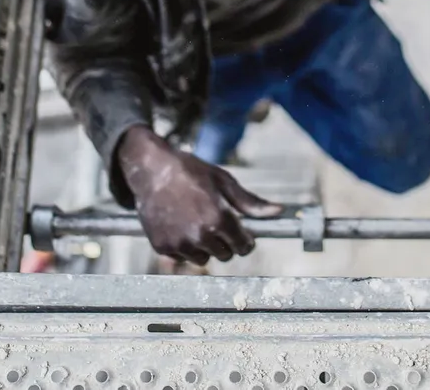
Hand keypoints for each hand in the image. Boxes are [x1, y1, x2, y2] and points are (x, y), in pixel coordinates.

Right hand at [116, 125, 281, 264]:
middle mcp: (200, 235)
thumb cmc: (190, 171)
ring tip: (196, 222)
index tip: (241, 234)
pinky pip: (182, 258)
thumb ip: (250, 202)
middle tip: (215, 222)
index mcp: (219, 218)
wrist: (151, 169)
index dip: (245, 240)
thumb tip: (278, 211)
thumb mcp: (223, 181)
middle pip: (225, 255)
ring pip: (203, 259)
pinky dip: (184, 247)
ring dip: (205, 246)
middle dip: (225, 242)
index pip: (243, 246)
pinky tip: (180, 225)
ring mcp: (179, 243)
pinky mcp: (163, 247)